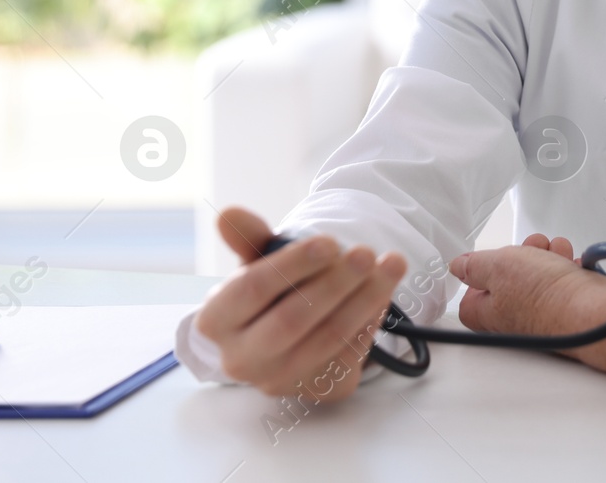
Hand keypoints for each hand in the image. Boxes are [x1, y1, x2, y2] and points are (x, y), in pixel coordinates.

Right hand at [193, 207, 406, 399]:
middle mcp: (242, 360)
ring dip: (365, 299)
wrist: (279, 342)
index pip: (253, 289)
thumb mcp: (257, 262)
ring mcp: (280, 382)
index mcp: (216, 322)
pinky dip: (371, 321)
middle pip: (292, 320)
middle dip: (334, 284)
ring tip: (390, 265)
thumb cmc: (268, 294)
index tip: (329, 241)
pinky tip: (383, 293)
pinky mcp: (318, 391)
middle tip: (366, 253)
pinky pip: (351, 355)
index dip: (293, 264)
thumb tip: (229, 214)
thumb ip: (249, 238)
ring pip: (328, 339)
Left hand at [451, 233, 605, 416]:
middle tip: (532, 248)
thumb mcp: (499, 266)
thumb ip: (474, 264)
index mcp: (487, 315)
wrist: (596, 313)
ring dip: (547, 256)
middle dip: (523, 254)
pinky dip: (568, 267)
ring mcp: (543, 316)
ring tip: (558, 253)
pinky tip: (574, 263)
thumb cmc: (549, 298)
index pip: (470, 295)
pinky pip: (563, 282)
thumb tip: (459, 266)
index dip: (481, 270)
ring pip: (538, 277)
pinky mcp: (569, 310)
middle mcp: (513, 320)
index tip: (492, 256)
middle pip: (508, 279)